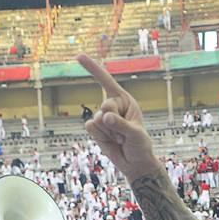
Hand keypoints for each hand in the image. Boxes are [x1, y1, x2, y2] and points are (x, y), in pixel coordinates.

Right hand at [78, 54, 159, 178]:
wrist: (135, 163)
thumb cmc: (140, 146)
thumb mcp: (136, 134)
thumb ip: (121, 124)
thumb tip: (104, 117)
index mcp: (125, 100)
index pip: (107, 81)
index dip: (93, 68)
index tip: (78, 56)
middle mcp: (113, 106)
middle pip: (104, 106)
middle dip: (114, 122)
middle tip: (124, 133)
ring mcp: (102, 118)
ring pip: (96, 119)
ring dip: (109, 132)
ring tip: (120, 138)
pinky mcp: (95, 129)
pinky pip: (90, 128)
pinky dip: (100, 136)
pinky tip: (111, 141)